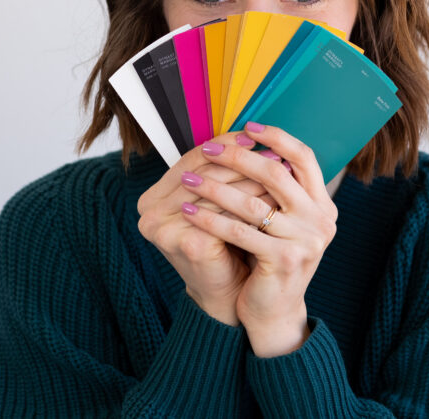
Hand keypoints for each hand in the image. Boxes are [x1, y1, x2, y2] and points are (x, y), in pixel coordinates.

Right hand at [136, 132, 265, 324]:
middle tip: (275, 152)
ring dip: (252, 179)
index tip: (257, 137)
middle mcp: (148, 211)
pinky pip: (225, 216)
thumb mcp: (218, 204)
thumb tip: (253, 134)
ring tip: (281, 171)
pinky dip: (252, 205)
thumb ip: (221, 172)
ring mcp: (162, 228)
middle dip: (242, 161)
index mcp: (152, 196)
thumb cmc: (225, 245)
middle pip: (204, 173)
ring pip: (217, 192)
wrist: (227, 295)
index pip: (192, 159)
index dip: (226, 145)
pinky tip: (275, 199)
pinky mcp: (184, 242)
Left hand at [178, 122, 337, 355]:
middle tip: (207, 150)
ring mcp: (306, 242)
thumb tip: (248, 142)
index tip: (248, 127)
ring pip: (252, 203)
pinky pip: (239, 232)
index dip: (277, 137)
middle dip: (237, 158)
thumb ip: (277, 189)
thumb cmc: (270, 259)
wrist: (274, 312)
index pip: (304, 157)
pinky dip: (210, 219)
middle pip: (276, 174)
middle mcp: (321, 221)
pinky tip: (189, 211)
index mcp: (323, 205)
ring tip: (188, 180)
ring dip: (215, 188)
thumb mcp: (282, 221)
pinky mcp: (283, 261)